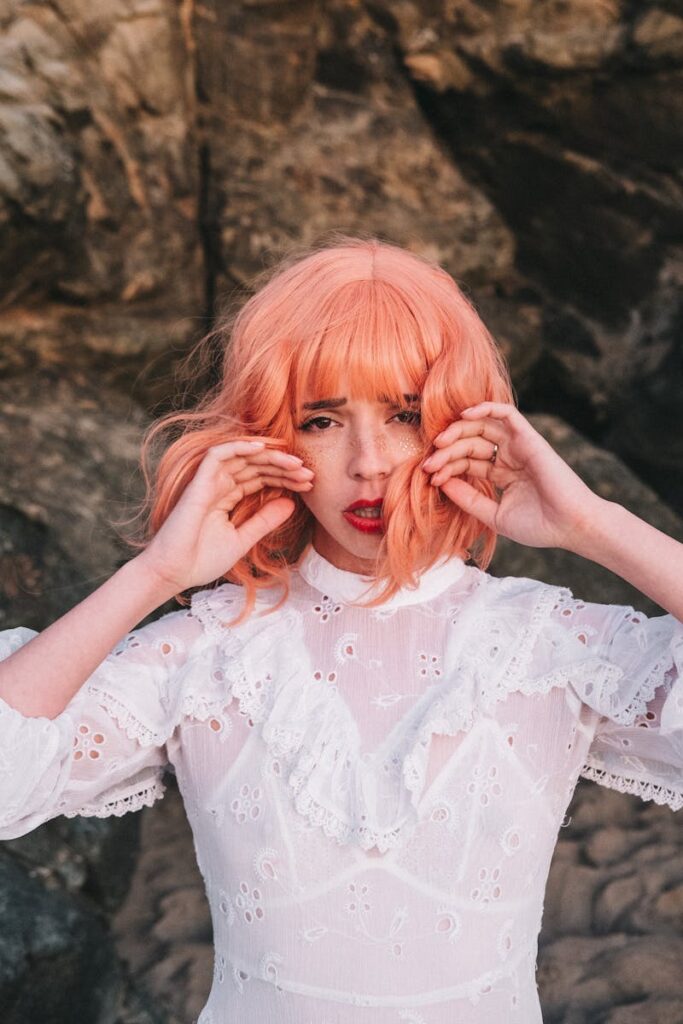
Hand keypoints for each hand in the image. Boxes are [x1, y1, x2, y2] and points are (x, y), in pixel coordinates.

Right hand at [139, 439, 313, 593]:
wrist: (173, 573)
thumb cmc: (201, 560)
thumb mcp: (242, 539)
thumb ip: (264, 520)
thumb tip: (291, 503)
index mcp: (228, 497)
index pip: (261, 477)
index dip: (285, 477)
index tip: (309, 484)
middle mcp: (219, 485)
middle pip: (256, 465)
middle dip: (284, 466)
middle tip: (308, 473)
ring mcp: (208, 482)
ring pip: (242, 456)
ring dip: (270, 456)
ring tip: (295, 463)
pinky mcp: (198, 483)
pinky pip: (218, 455)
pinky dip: (239, 447)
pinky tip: (262, 449)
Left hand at [421, 402, 601, 550]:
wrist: (572, 526)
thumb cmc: (540, 526)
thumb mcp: (494, 515)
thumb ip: (469, 499)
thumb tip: (440, 483)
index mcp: (503, 474)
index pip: (467, 462)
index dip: (447, 466)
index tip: (430, 478)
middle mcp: (510, 457)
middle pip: (470, 443)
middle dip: (446, 451)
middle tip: (429, 463)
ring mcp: (519, 446)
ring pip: (481, 427)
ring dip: (458, 430)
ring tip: (440, 442)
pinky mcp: (529, 438)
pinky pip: (506, 413)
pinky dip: (485, 408)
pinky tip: (464, 416)